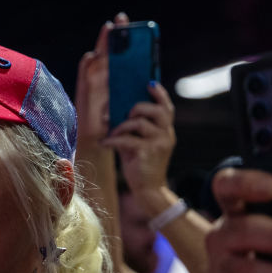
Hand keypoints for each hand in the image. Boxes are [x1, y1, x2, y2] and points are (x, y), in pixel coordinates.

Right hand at [75, 13, 127, 150]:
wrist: (102, 138)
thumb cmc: (116, 121)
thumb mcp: (130, 101)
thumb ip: (135, 88)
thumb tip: (150, 77)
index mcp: (118, 77)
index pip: (124, 55)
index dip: (129, 41)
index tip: (137, 27)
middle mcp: (105, 75)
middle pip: (111, 50)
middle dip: (115, 34)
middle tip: (121, 18)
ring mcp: (94, 80)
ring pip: (98, 56)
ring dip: (102, 43)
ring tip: (109, 28)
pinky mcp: (85, 88)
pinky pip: (85, 73)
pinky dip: (87, 63)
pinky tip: (93, 55)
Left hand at [103, 81, 176, 196]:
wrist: (148, 189)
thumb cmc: (140, 163)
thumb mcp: (140, 143)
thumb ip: (134, 128)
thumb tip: (114, 112)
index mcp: (166, 130)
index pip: (167, 107)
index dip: (159, 93)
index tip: (149, 83)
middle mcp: (166, 134)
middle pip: (156, 110)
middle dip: (137, 108)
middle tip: (125, 115)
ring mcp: (159, 144)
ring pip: (139, 123)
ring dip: (121, 126)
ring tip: (112, 133)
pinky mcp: (147, 153)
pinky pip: (126, 140)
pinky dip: (112, 141)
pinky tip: (104, 144)